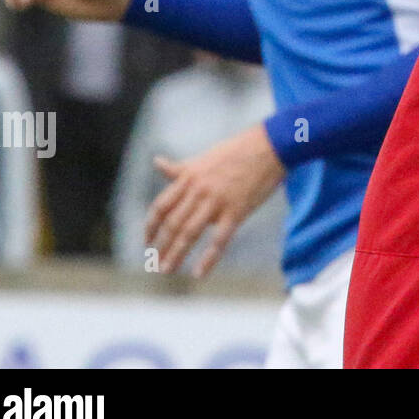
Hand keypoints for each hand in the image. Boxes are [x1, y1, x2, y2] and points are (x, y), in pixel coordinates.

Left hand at [146, 124, 285, 278]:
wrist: (271, 145)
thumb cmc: (238, 149)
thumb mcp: (204, 157)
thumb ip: (180, 168)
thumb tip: (157, 162)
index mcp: (189, 176)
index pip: (161, 206)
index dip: (151, 226)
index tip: (147, 240)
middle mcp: (198, 190)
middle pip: (173, 223)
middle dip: (161, 246)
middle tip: (154, 264)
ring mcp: (217, 201)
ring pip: (190, 233)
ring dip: (176, 254)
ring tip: (167, 270)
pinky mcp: (237, 211)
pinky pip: (219, 240)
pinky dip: (208, 259)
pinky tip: (199, 273)